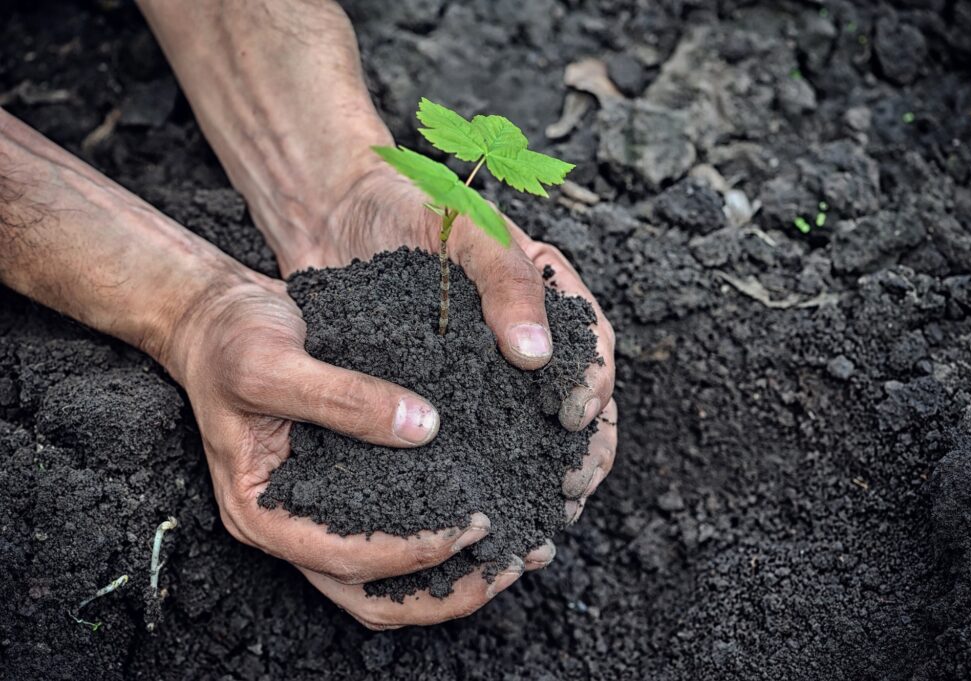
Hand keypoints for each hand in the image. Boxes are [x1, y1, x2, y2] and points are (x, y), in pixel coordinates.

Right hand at [165, 270, 557, 628]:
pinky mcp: (346, 484)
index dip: (414, 553)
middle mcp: (294, 525)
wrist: (215, 317)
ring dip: (453, 573)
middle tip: (513, 563)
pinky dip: (442, 530)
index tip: (474, 525)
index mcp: (263, 513)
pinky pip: (398, 524)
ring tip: (518, 550)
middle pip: (374, 592)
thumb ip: (342, 397)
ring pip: (391, 574)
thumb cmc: (229, 341)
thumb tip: (426, 428)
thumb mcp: (273, 363)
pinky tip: (491, 505)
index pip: (347, 558)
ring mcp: (321, 509)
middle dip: (448, 590)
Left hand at [276, 162, 618, 530]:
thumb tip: (539, 357)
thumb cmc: (409, 208)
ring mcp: (487, 368)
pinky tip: (491, 506)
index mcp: (548, 293)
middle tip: (569, 487)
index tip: (573, 418)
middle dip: (584, 448)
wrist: (338, 214)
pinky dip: (493, 474)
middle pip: (578, 400)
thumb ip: (508, 282)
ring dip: (547, 474)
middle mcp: (525, 337)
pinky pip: (481, 437)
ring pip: (535, 429)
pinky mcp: (446, 393)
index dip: (593, 386)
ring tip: (543, 515)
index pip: (593, 345)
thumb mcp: (467, 230)